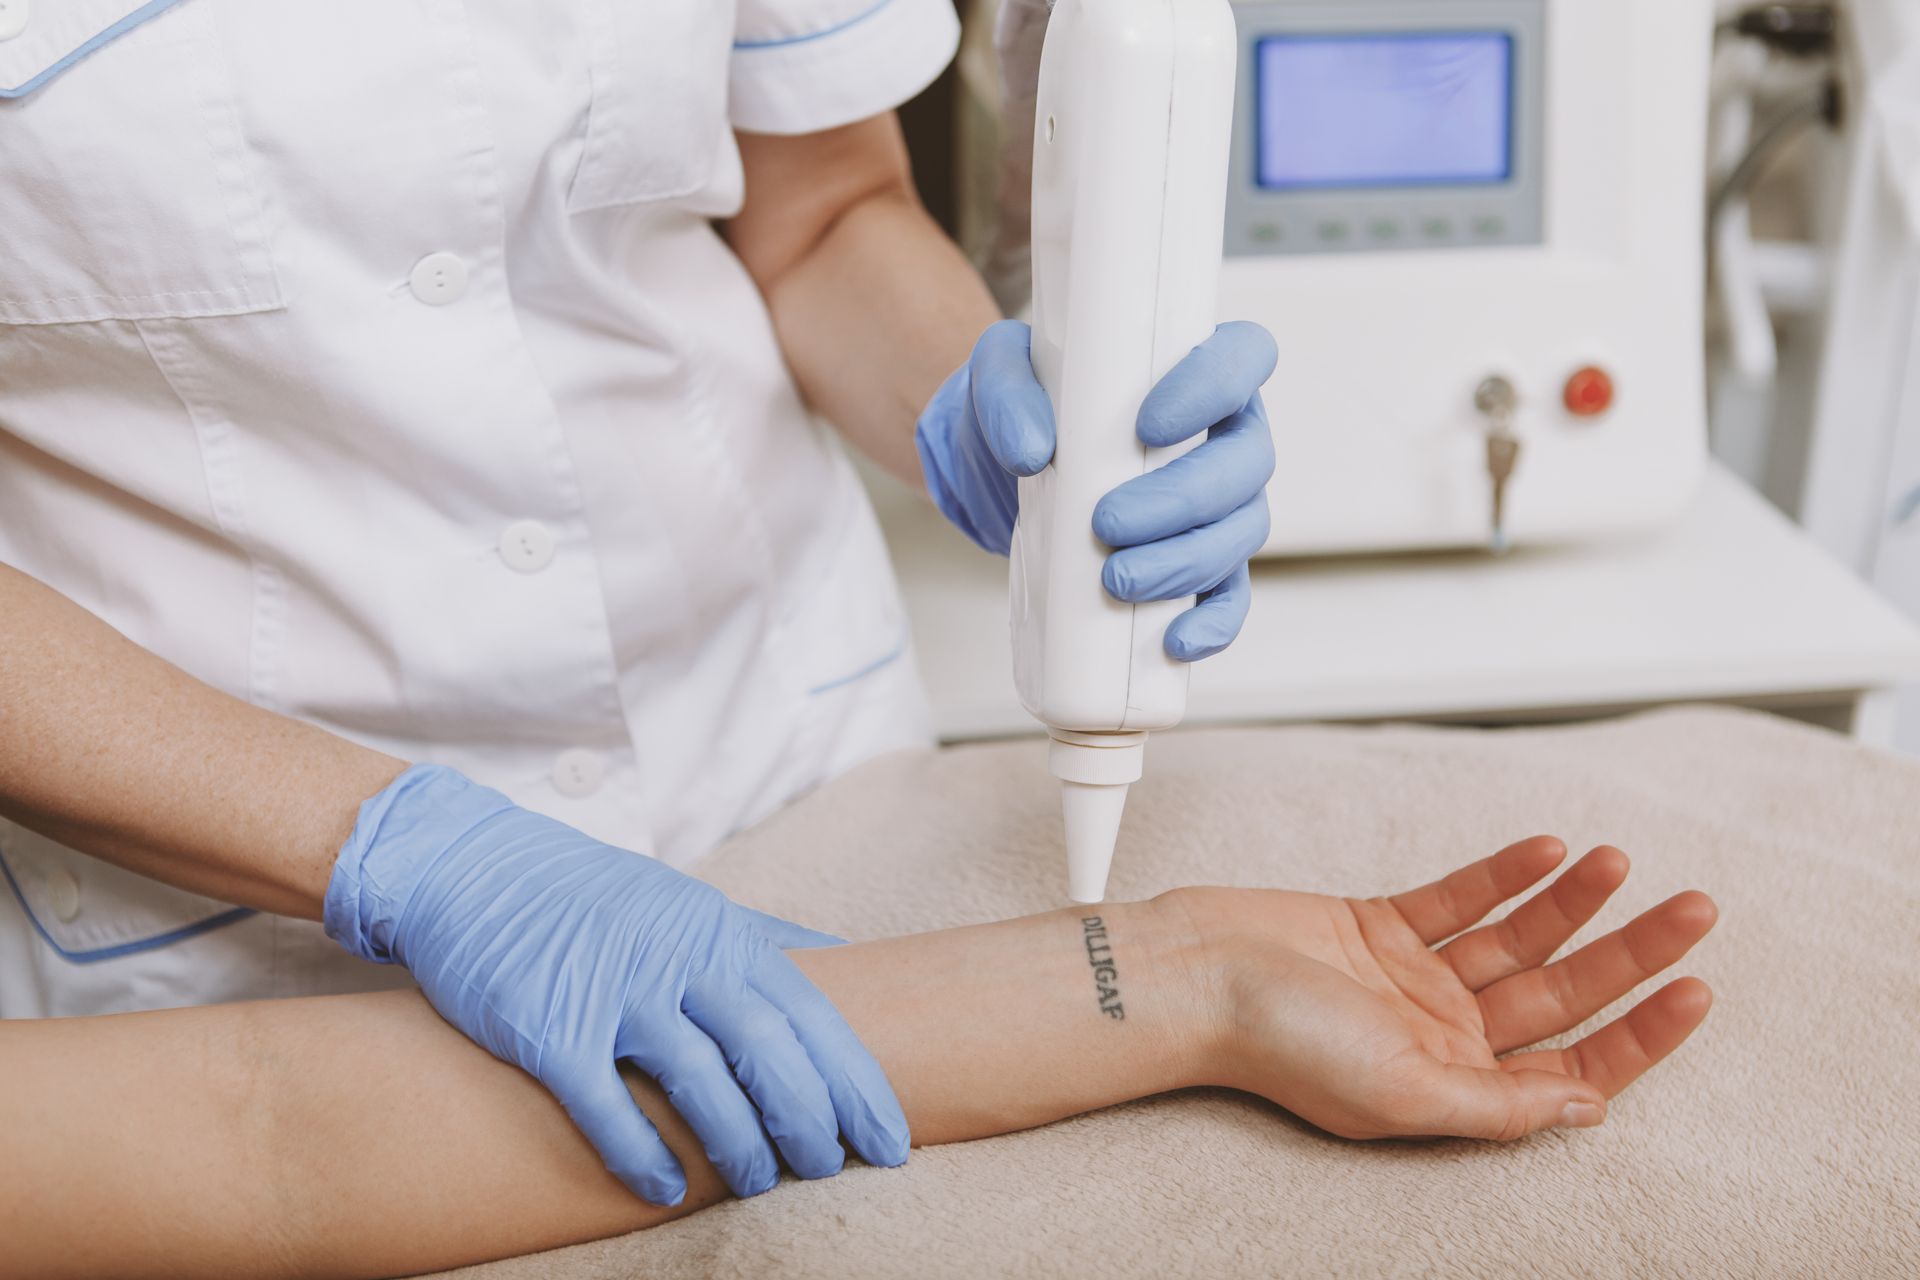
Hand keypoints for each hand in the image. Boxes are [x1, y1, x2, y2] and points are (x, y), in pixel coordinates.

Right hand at [324, 765, 908, 1203]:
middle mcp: (678, 959)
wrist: (475, 868)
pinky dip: (641, 1151)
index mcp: (721, 934)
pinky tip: (666, 1188)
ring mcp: (615, 991)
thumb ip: (767, 934)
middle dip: (810, 1118)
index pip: (811, 1014)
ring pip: (698, 1078)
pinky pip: (605, 1102)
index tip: (890, 1139)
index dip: (856, 1083)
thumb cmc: (595, 896)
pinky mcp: (551, 1026)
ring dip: (737, 1143)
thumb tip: (845, 952)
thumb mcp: (692, 902)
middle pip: (767, 1048)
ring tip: (758, 1184)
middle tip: (830, 1168)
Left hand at [914, 319, 1276, 660]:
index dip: (1215, 387)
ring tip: (1117, 581)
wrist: (999, 473)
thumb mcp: (995, 376)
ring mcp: (1221, 507)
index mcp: (1196, 372)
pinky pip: (1229, 599)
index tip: (1149, 426)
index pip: (1244, 357)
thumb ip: (1006, 393)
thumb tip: (1031, 449)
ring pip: (1239, 534)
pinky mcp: (1201, 568)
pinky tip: (1174, 641)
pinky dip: (1211, 623)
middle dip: (1182, 501)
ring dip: (1185, 564)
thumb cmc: (1022, 407)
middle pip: (1245, 464)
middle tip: (1107, 523)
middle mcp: (1224, 437)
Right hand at [1169, 837, 1716, 1138]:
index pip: (1573, 1066)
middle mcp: (1442, 1036)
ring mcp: (1413, 979)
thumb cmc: (1279, 1044)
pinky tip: (1547, 850)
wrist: (1194, 974)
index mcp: (1453, 1088)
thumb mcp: (1404, 1093)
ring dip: (1573, 903)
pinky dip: (1503, 874)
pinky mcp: (1379, 926)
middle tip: (1695, 911)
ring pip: (1519, 939)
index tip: (1695, 990)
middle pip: (1563, 994)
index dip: (1641, 1033)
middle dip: (1632, 954)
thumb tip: (1588, 1110)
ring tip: (1619, 863)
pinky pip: (1458, 899)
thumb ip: (1498, 1107)